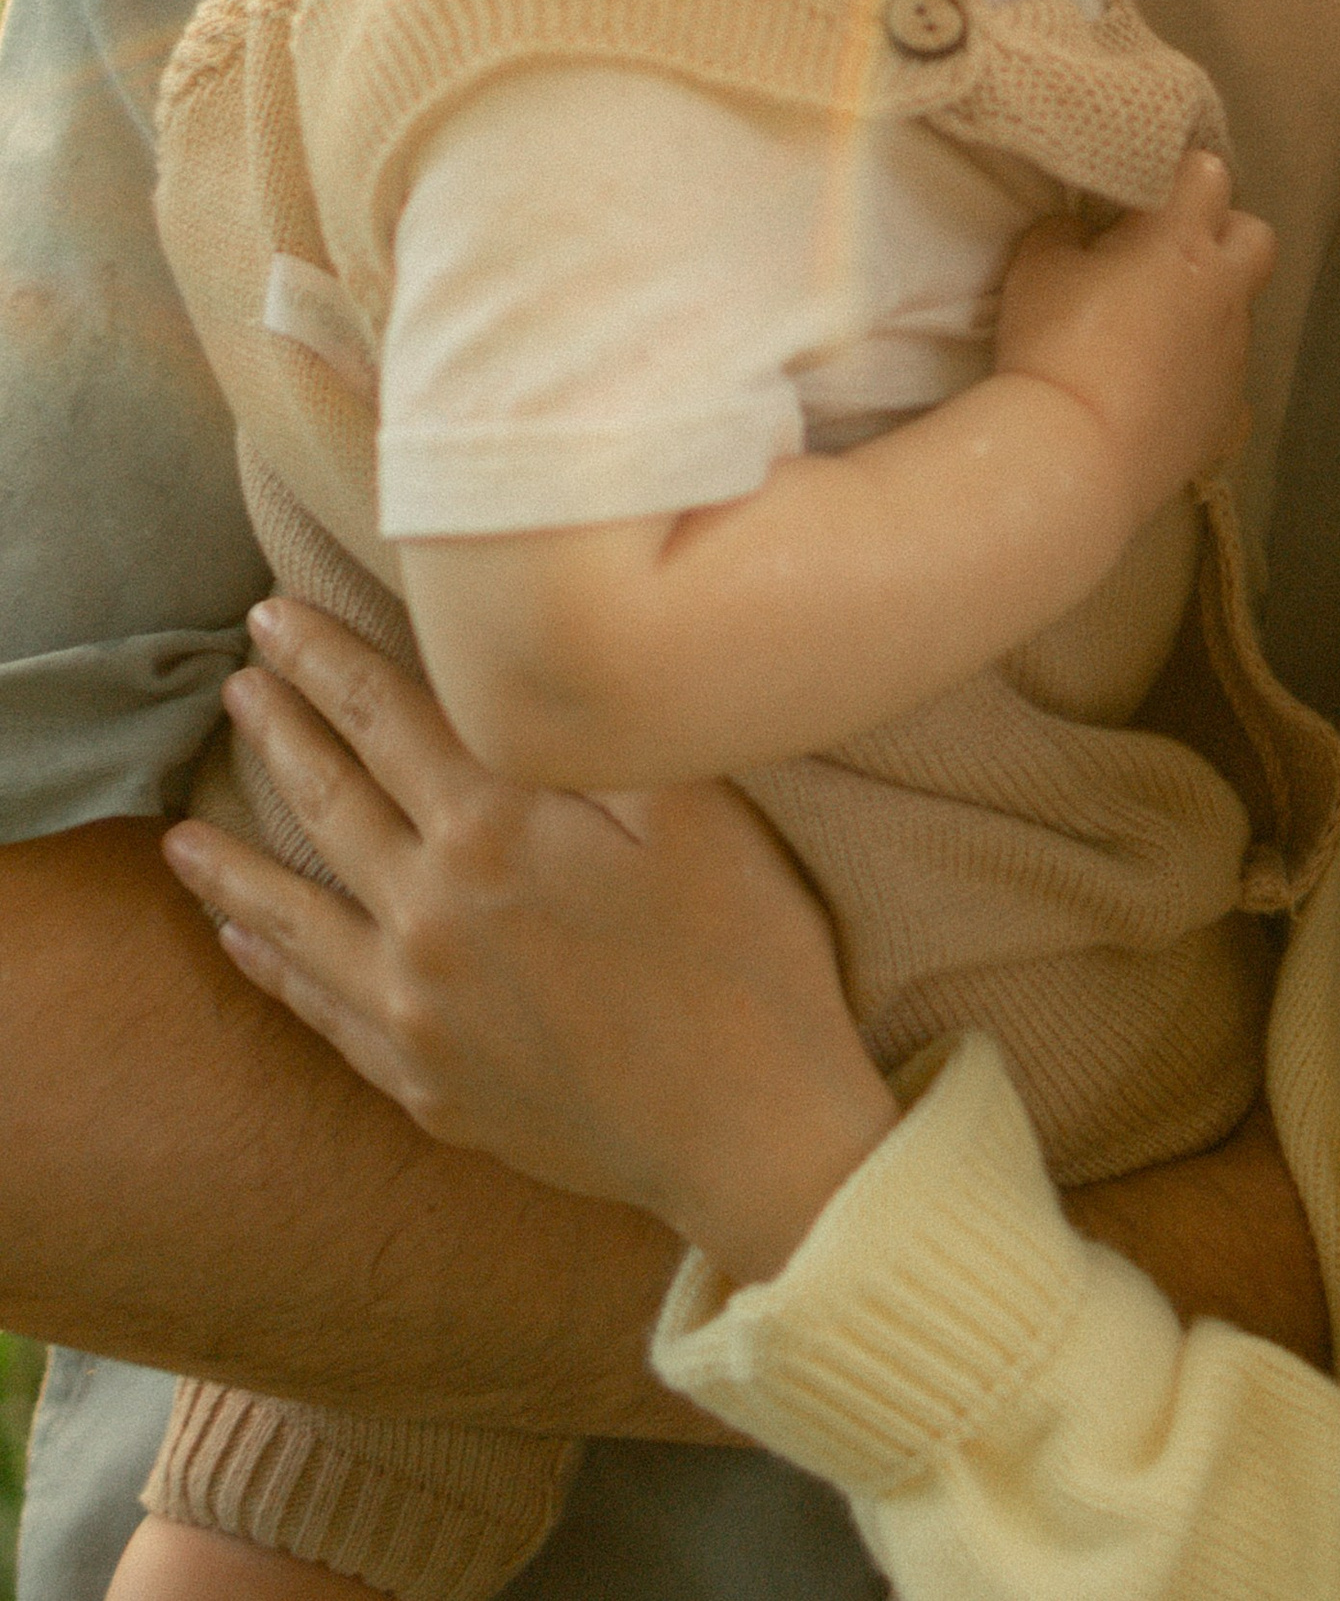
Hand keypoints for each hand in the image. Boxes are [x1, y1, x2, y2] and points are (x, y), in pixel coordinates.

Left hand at [164, 597, 898, 1286]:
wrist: (749, 1135)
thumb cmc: (747, 954)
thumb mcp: (697, 809)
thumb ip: (592, 736)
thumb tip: (514, 672)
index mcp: (497, 830)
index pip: (387, 718)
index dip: (326, 660)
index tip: (269, 616)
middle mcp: (431, 914)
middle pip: (331, 801)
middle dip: (277, 733)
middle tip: (236, 683)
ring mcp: (416, 1008)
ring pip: (294, 915)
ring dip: (233, 862)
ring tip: (178, 830)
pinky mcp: (424, 1083)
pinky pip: (316, 1009)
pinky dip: (267, 967)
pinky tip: (236, 940)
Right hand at [998, 148, 1272, 507]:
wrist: (1075, 454)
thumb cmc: (1053, 347)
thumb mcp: (1036, 267)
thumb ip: (1067, 232)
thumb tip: (1085, 232)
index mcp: (1180, 241)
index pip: (1207, 172)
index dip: (1178, 175)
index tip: (1142, 195)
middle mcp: (1222, 290)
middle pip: (1255, 235)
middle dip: (1221, 233)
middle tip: (1166, 253)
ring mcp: (1233, 353)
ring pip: (1237, 308)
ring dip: (1205, 305)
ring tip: (1150, 331)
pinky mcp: (1230, 410)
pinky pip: (1223, 373)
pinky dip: (1197, 369)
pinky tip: (1155, 388)